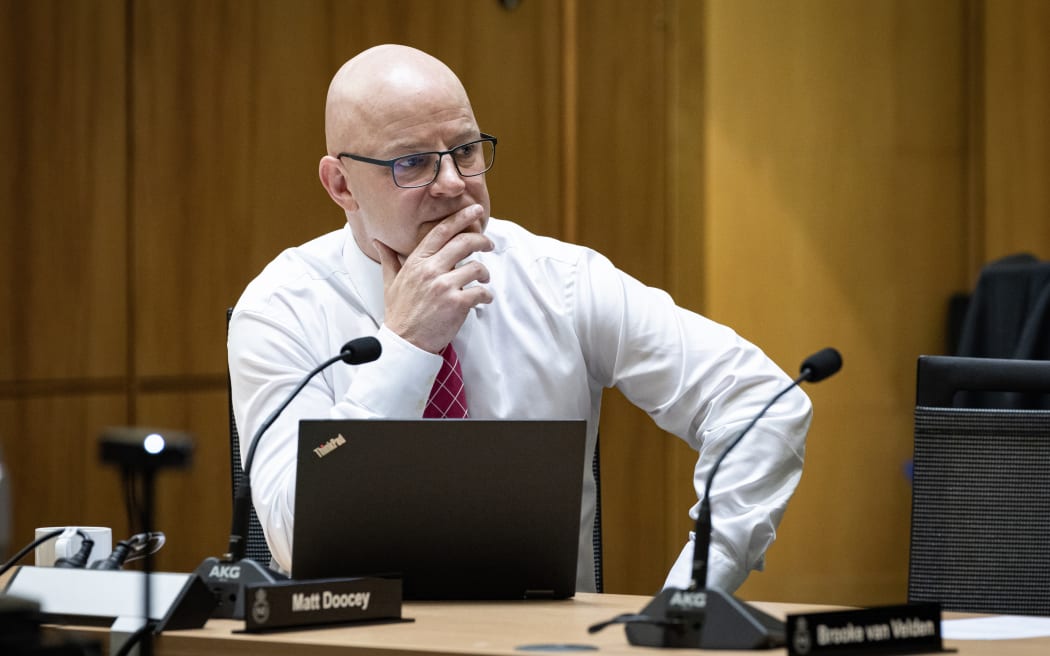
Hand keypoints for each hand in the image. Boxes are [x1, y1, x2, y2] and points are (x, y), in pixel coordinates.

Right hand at [375, 205, 493, 352]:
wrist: (404, 342)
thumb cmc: (399, 313)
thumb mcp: (390, 282)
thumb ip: (389, 259)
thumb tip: (378, 242)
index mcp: (417, 262)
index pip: (442, 231)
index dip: (461, 217)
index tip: (475, 211)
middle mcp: (431, 270)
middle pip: (464, 242)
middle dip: (481, 240)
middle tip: (489, 244)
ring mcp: (444, 287)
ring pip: (476, 267)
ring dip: (485, 272)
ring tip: (484, 279)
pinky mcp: (457, 304)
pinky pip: (481, 292)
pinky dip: (486, 295)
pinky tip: (484, 298)